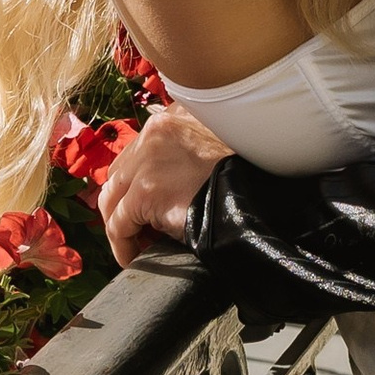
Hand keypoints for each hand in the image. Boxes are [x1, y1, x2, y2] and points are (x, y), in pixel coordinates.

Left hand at [102, 107, 236, 265]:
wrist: (260, 195)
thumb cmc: (246, 177)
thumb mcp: (213, 149)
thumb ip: (186, 155)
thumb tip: (166, 188)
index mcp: (175, 117)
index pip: (139, 150)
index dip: (137, 181)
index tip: (144, 206)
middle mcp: (156, 131)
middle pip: (120, 171)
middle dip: (123, 201)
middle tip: (139, 228)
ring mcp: (148, 160)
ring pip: (113, 196)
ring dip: (119, 222)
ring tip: (135, 245)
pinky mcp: (147, 191)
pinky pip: (119, 224)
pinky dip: (122, 244)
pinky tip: (132, 258)